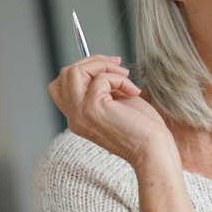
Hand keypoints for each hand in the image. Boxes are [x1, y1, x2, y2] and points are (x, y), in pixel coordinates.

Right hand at [48, 55, 173, 165]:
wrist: (152, 150)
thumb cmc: (142, 130)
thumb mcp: (116, 103)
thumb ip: (103, 88)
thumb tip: (103, 64)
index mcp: (78, 118)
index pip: (59, 86)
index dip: (80, 70)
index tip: (106, 67)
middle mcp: (74, 117)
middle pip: (66, 74)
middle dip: (93, 61)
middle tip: (117, 65)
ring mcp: (80, 113)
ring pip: (75, 71)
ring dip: (103, 65)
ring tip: (125, 76)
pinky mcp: (93, 108)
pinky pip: (101, 78)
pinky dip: (120, 78)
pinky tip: (133, 91)